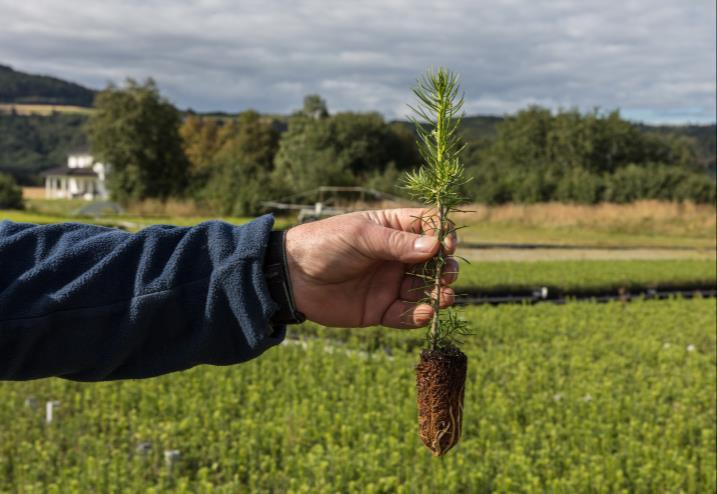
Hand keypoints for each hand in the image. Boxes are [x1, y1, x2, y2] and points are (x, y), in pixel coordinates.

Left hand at [284, 208, 457, 327]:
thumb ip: (396, 244)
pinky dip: (418, 316)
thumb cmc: (325, 244)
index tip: (446, 247)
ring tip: (443, 298)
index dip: (443, 236)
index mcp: (394, 229)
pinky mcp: (381, 309)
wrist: (291, 277)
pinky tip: (424, 314)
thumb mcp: (361, 237)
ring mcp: (390, 284)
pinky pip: (406, 315)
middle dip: (445, 270)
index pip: (430, 228)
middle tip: (446, 277)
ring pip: (425, 291)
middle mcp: (397, 257)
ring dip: (438, 295)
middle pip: (434, 263)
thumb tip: (435, 247)